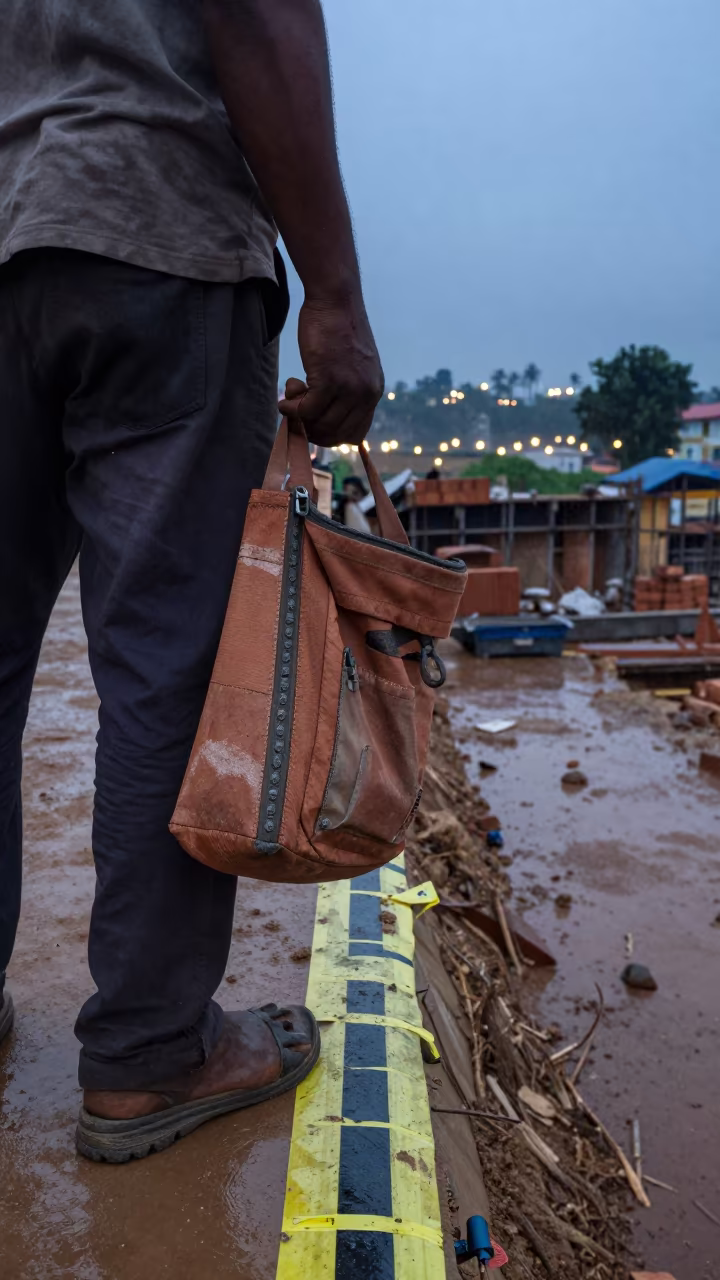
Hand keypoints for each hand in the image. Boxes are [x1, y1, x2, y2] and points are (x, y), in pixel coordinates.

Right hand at [279, 295, 383, 446]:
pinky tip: (284, 401)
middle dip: (312, 430)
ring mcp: (349, 388)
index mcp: (374, 392)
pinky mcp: (329, 379)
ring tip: (290, 399)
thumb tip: (324, 414)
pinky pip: (307, 411)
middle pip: (337, 435)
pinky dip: (291, 410)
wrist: (336, 299)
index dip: (331, 435)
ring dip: (300, 419)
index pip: (356, 434)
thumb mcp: (354, 365)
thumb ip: (348, 390)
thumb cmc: (338, 327)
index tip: (314, 423)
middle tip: (298, 411)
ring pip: (321, 425)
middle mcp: (366, 394)